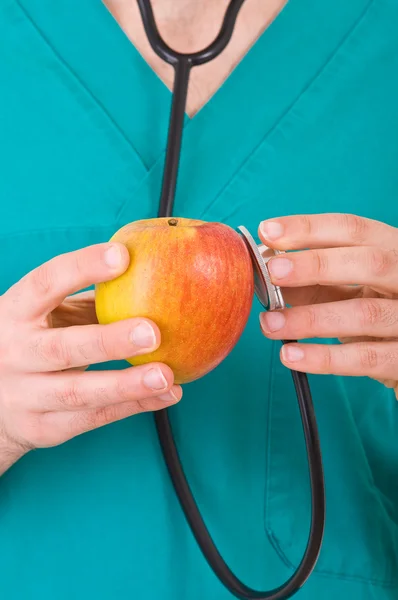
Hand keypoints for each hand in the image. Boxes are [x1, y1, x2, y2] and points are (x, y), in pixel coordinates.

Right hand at [0, 242, 181, 472]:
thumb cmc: (32, 342)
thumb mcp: (46, 316)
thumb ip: (89, 302)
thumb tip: (150, 276)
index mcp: (15, 312)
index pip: (45, 283)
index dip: (82, 268)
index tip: (123, 256)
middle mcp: (14, 353)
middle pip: (62, 348)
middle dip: (109, 341)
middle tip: (152, 332)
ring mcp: (24, 394)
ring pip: (79, 392)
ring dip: (127, 385)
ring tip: (165, 375)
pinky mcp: (42, 426)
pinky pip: (92, 418)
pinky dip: (134, 406)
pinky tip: (166, 394)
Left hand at [258, 213, 397, 397]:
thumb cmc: (377, 316)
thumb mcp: (349, 291)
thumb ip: (314, 281)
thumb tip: (266, 271)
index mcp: (394, 251)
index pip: (354, 229)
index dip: (310, 228)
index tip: (267, 231)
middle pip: (370, 263)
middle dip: (316, 265)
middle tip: (272, 271)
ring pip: (364, 314)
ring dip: (310, 319)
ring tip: (269, 324)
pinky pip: (364, 359)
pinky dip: (323, 358)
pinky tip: (290, 355)